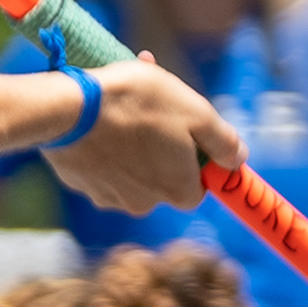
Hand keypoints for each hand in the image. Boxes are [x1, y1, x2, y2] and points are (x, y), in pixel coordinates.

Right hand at [48, 57, 222, 218]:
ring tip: (123, 103)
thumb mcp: (196, 112)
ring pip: (129, 170)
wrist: (68, 108)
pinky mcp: (78, 182)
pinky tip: (96, 118)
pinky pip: (99, 165)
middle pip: (162, 176)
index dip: (196, 158)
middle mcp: (143, 203)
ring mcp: (107, 196)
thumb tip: (239, 160)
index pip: (198, 186)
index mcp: (178, 191)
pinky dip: (102, 145)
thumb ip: (223, 140)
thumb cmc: (138, 105)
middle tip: (154, 106)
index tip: (187, 130)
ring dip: (131, 142)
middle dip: (161, 145)